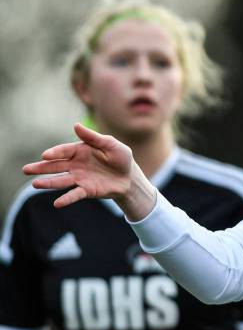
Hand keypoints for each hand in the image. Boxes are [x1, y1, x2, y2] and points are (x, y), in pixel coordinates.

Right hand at [23, 123, 154, 218]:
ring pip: (61, 180)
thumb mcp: (111, 144)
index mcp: (80, 151)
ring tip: (35, 184)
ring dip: (49, 183)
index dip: (55, 153)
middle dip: (41, 168)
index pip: (64, 151)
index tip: (45, 156)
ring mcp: (80, 178)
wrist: (130, 177)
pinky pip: (75, 194)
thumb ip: (93, 137)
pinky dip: (67, 199)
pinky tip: (57, 203)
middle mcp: (76, 165)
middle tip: (26, 170)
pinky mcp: (87, 190)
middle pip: (56, 166)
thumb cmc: (120, 157)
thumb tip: (75, 125)